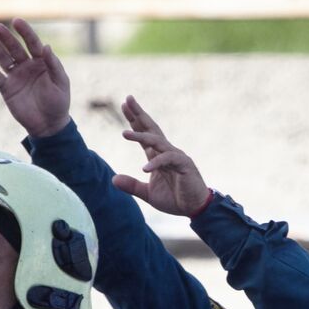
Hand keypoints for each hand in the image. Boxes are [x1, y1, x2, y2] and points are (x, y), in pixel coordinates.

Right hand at [0, 17, 71, 138]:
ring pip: (4, 59)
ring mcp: (16, 77)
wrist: (49, 126)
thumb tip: (46, 46)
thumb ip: (53, 65)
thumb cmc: (58, 103)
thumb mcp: (60, 83)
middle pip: (15, 48)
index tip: (17, 21)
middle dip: (6, 37)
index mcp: (42, 63)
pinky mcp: (7, 89)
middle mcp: (27, 67)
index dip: (25, 32)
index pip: (32, 43)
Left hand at [111, 96, 212, 216]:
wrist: (195, 208)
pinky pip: (168, 159)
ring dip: (141, 136)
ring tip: (124, 133)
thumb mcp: (148, 194)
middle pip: (151, 129)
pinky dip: (156, 163)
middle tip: (128, 99)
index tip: (125, 105)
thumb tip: (113, 179)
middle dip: (139, 114)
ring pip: (157, 141)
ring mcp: (176, 156)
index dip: (134, 121)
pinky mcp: (184, 165)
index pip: (145, 135)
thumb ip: (132, 186)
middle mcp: (166, 152)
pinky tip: (144, 168)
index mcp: (158, 156)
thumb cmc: (175, 199)